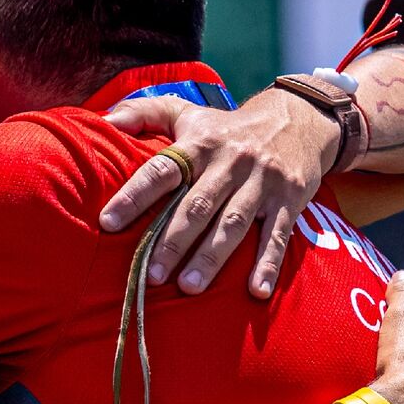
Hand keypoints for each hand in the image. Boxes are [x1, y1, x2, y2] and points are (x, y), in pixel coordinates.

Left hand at [99, 90, 342, 297]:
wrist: (299, 119)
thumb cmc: (227, 127)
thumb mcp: (187, 112)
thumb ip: (144, 112)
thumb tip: (104, 121)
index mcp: (200, 143)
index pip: (162, 170)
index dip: (134, 195)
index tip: (108, 223)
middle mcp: (230, 161)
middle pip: (197, 204)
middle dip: (172, 240)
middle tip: (150, 274)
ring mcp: (262, 181)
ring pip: (233, 223)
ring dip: (211, 257)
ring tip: (188, 287)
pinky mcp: (289, 199)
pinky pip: (276, 235)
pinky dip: (267, 264)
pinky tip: (255, 292)